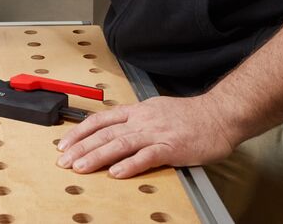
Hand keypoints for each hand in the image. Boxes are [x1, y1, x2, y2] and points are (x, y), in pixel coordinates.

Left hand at [55, 94, 238, 177]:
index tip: (64, 143)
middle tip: (63, 160)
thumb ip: (136, 119)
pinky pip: (147, 157)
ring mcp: (156, 133)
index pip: (100, 119)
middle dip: (81, 147)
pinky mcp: (171, 147)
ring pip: (120, 144)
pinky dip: (129, 165)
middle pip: (104, 133)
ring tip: (80, 168)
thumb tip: (116, 129)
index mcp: (137, 111)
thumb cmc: (191, 115)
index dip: (79, 131)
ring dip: (97, 157)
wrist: (220, 114)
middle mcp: (142, 120)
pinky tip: (115, 173)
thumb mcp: (156, 109)